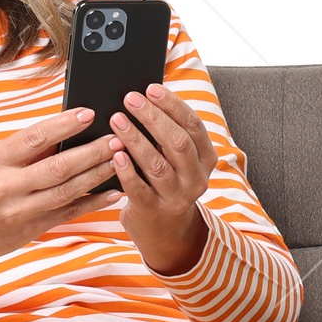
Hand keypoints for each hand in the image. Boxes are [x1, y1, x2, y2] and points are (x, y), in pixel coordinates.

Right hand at [0, 107, 118, 285]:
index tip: (89, 114)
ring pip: (68, 190)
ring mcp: (21, 210)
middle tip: (116, 139)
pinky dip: (94, 202)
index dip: (64, 125)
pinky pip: (70, 212)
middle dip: (91, 151)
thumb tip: (72, 128)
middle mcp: (7, 185)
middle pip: (58, 166)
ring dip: (97, 175)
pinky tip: (113, 192)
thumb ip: (30, 149)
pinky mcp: (34, 227)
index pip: (34, 137)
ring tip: (118, 160)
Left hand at [108, 83, 215, 275]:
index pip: (193, 125)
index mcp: (206, 159)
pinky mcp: (154, 211)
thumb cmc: (166, 183)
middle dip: (152, 118)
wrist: (166, 232)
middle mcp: (196, 178)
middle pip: (177, 142)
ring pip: (157, 164)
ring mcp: (176, 197)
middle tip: (130, 99)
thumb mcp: (177, 160)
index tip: (151, 88)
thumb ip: (168, 135)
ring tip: (117, 120)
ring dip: (136, 139)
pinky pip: (139, 189)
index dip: (172, 105)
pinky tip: (115, 155)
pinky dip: (126, 170)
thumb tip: (144, 98)